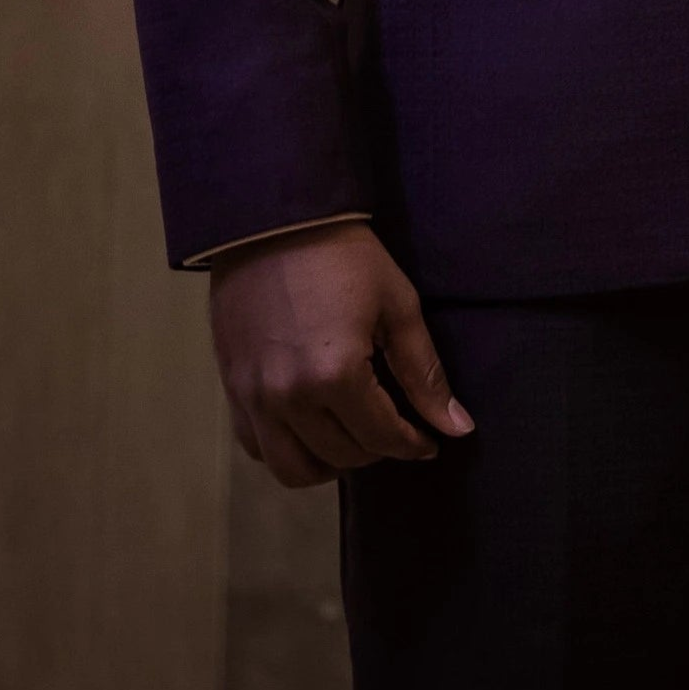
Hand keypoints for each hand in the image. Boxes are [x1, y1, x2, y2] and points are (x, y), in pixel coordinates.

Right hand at [207, 224, 473, 489]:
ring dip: (329, 463)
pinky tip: (309, 430)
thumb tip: (458, 428)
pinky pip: (257, 449)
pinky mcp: (231, 390)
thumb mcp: (397, 305)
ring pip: (294, 469)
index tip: (429, 442)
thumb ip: (425, 373)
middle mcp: (290, 398)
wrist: (274, 220)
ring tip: (351, 438)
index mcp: (336, 375)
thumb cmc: (344, 255)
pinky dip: (287, 451)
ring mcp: (254, 398)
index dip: (412, 444)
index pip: (382, 438)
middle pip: (342, 456)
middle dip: (377, 449)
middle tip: (392, 428)